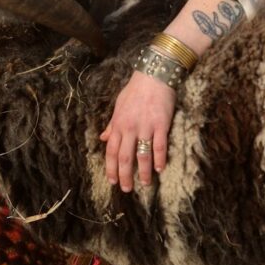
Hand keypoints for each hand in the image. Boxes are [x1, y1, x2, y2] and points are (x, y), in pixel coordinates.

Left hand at [99, 71, 174, 191]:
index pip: (112, 151)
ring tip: (145, 184)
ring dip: (143, 173)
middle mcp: (130, 128)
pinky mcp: (161, 125)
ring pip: (142, 156)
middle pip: (125, 158)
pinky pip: (159, 146)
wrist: (154, 75)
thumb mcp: (119, 105)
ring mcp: (146, 127)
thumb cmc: (136, 89)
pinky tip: (160, 169)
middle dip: (124, 176)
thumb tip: (104, 138)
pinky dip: (159, 159)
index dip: (111, 168)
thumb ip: (112, 124)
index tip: (112, 181)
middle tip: (126, 189)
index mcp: (118, 125)